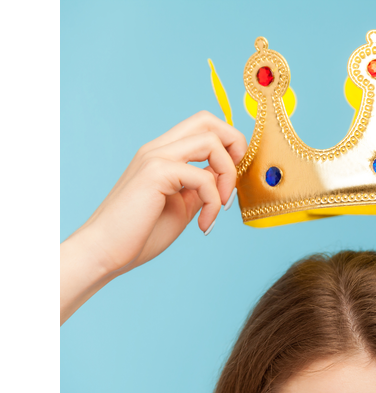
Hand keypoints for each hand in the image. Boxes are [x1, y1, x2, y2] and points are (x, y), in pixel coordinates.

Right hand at [61, 111, 246, 322]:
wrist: (104, 253)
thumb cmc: (139, 234)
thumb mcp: (182, 206)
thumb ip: (201, 188)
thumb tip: (224, 179)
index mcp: (162, 153)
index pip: (202, 126)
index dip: (228, 144)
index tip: (232, 177)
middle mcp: (157, 148)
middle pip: (207, 120)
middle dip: (234, 143)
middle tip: (234, 180)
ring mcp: (154, 157)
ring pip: (210, 141)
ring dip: (228, 175)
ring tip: (220, 207)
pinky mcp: (155, 173)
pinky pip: (203, 177)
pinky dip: (214, 201)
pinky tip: (204, 224)